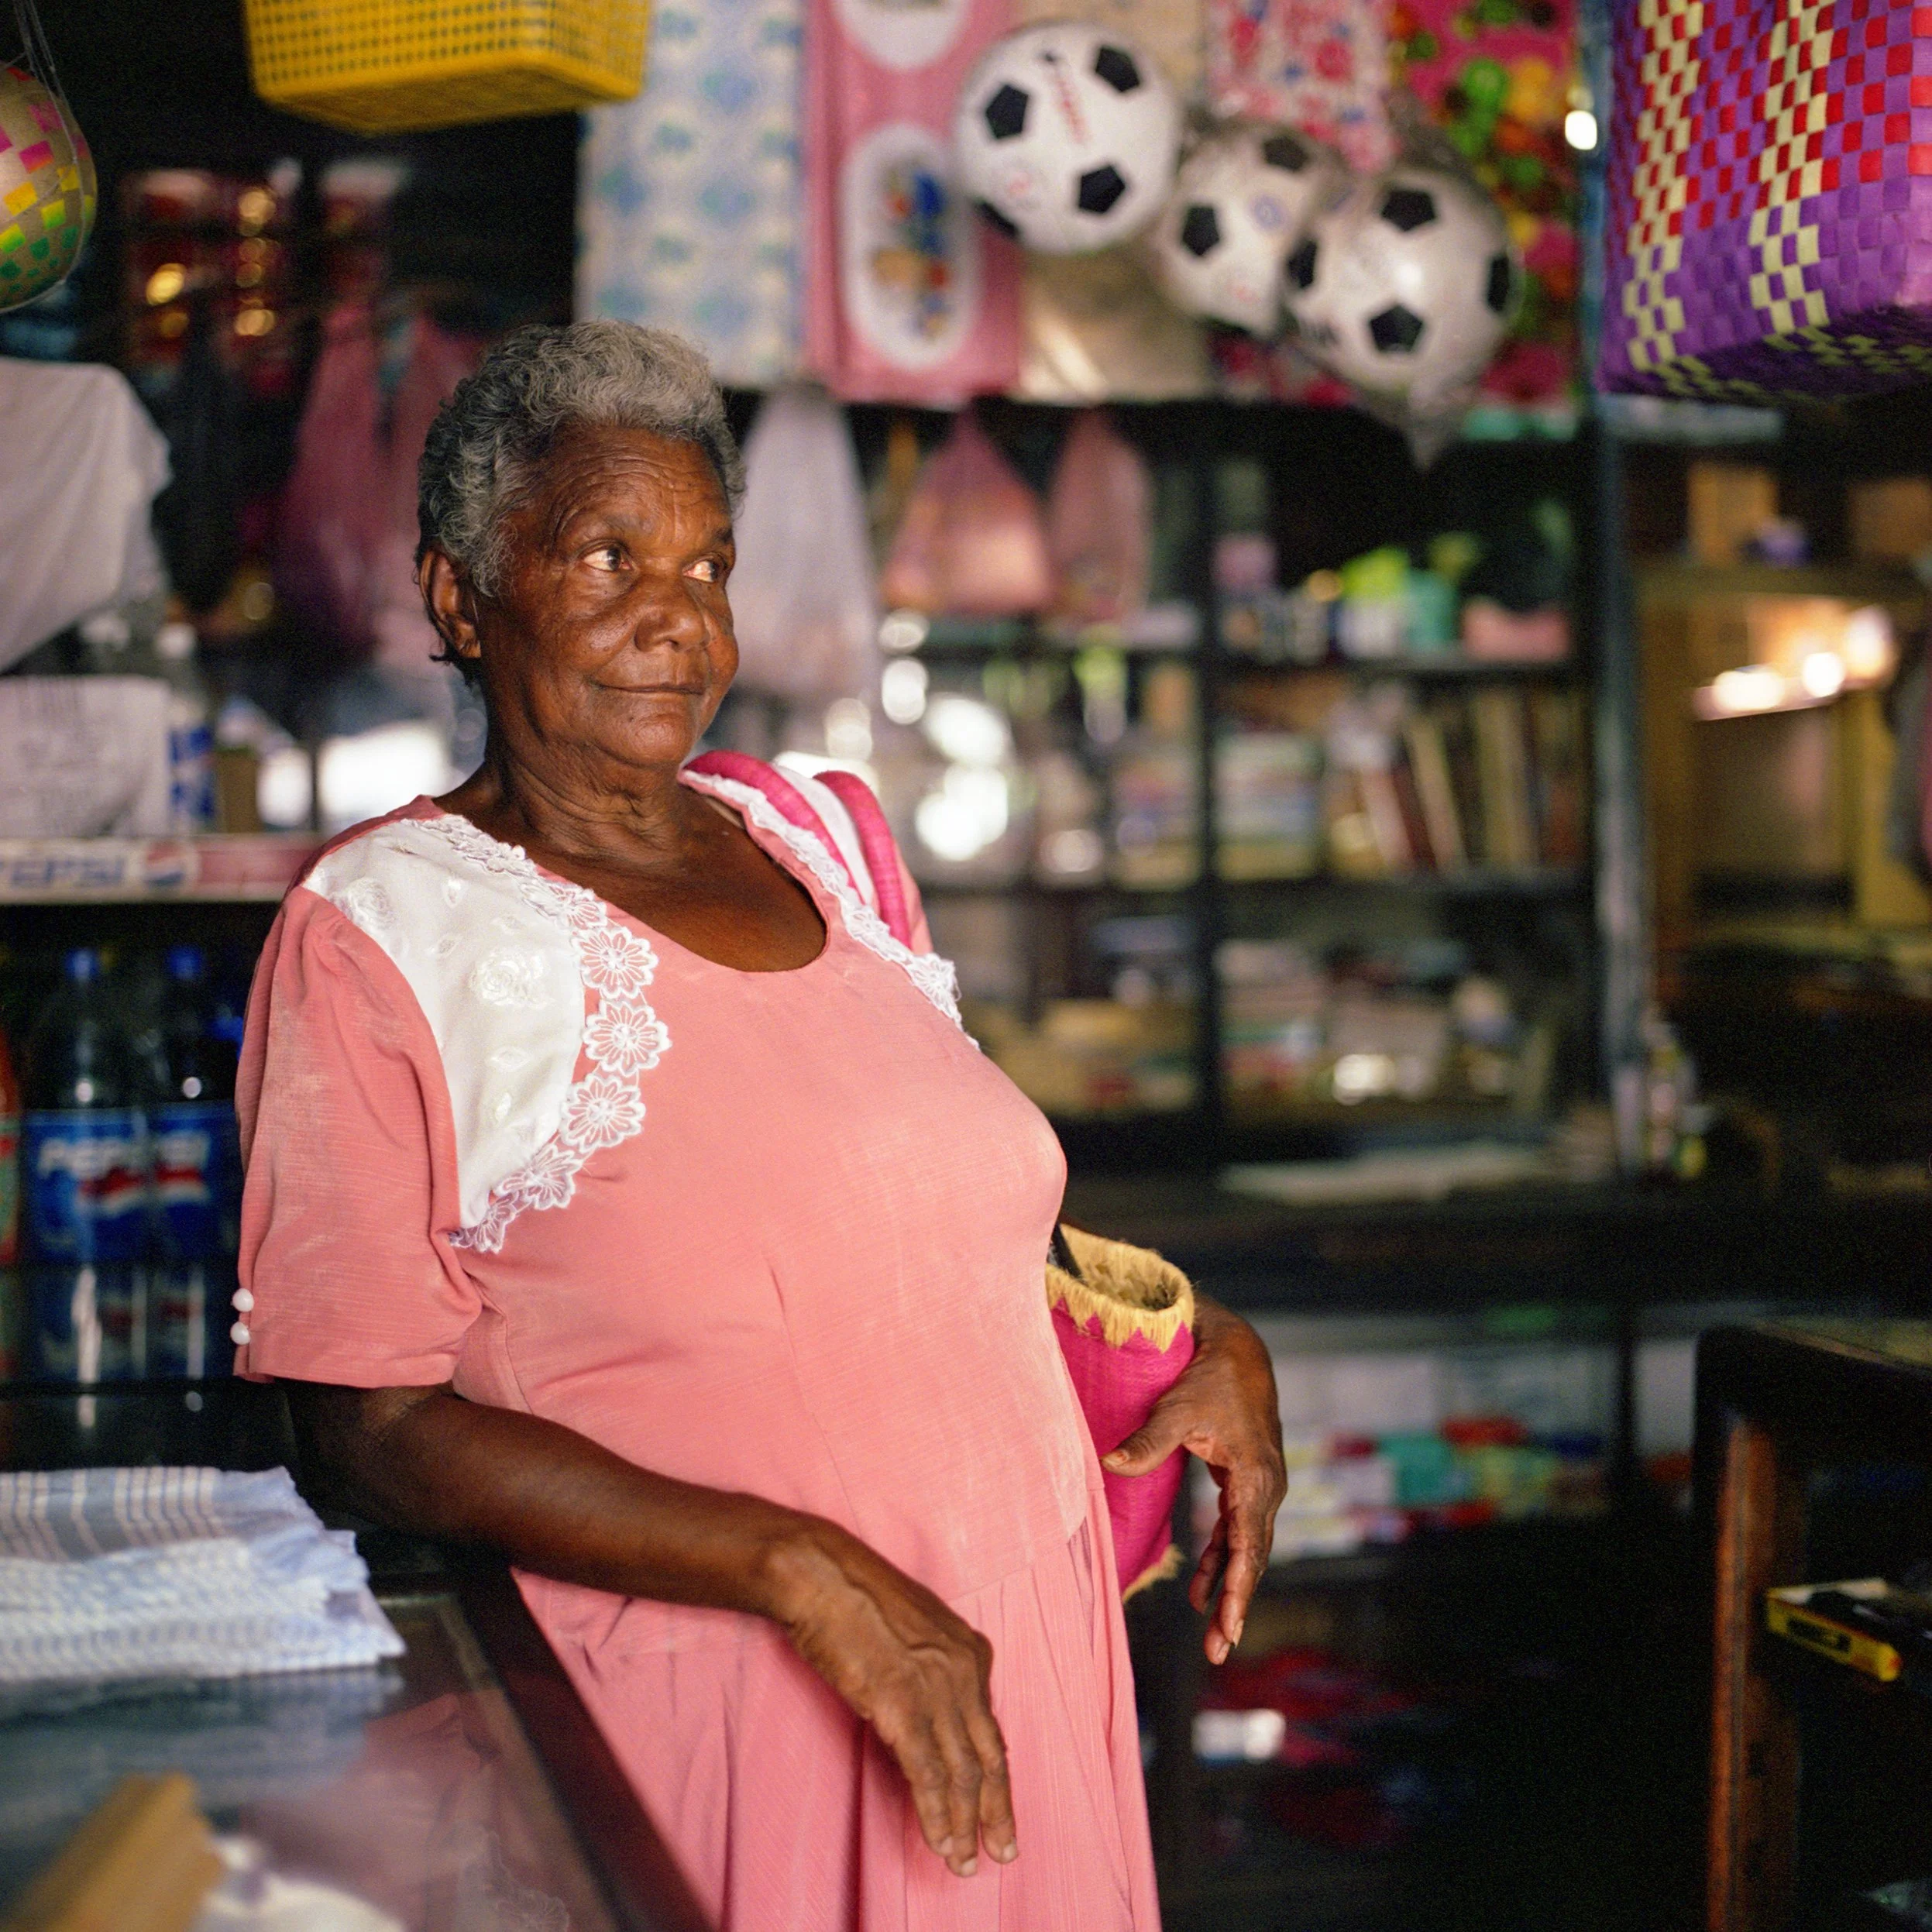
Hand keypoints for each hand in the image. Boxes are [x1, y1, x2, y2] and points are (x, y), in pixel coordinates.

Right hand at [763, 1522, 1016, 1877]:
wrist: (822, 1575)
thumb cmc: (857, 1597)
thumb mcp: (915, 1629)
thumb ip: (935, 1669)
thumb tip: (937, 1711)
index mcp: (970, 1650)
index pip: (990, 1727)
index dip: (995, 1775)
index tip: (996, 1807)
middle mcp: (965, 1670)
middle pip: (989, 1755)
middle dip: (997, 1809)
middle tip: (1004, 1851)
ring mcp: (936, 1689)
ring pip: (963, 1772)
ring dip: (964, 1823)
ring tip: (965, 1861)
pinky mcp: (902, 1706)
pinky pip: (928, 1773)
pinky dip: (936, 1814)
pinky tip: (940, 1841)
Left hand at [1102, 1295, 1285, 1664]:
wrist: (1238, 1348)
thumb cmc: (1208, 1376)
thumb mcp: (1178, 1407)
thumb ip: (1148, 1440)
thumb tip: (1109, 1464)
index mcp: (1255, 1477)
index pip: (1247, 1547)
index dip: (1235, 1589)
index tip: (1226, 1627)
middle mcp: (1266, 1488)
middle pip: (1252, 1558)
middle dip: (1236, 1605)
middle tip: (1218, 1651)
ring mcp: (1260, 1486)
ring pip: (1246, 1549)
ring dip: (1230, 1588)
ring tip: (1214, 1637)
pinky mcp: (1247, 1481)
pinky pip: (1237, 1531)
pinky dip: (1222, 1560)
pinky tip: (1204, 1591)